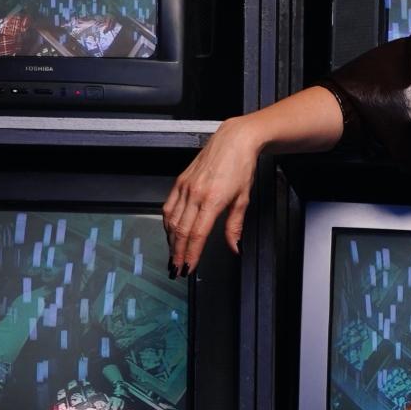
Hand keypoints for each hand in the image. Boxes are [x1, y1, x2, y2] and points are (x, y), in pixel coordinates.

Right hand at [162, 116, 259, 277]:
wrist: (234, 140)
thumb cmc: (241, 167)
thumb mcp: (243, 200)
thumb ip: (235, 227)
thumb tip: (235, 247)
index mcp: (212, 200)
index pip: (197, 235)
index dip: (191, 254)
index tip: (188, 268)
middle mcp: (195, 194)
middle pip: (181, 231)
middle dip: (177, 253)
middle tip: (176, 268)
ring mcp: (185, 187)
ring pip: (171, 220)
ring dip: (170, 240)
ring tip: (172, 255)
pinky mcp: (180, 181)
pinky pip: (168, 206)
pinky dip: (167, 222)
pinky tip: (170, 232)